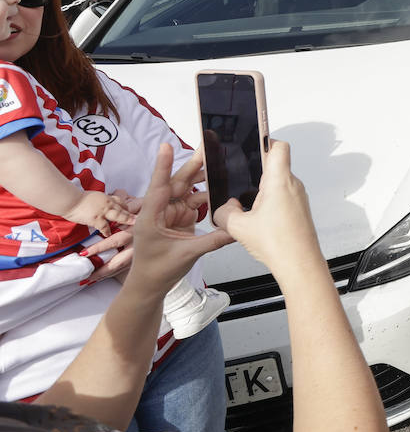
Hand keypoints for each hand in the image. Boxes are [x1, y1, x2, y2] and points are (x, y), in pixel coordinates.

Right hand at [66, 191, 135, 236]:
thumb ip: (99, 201)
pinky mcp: (96, 218)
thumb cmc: (76, 198)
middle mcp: (106, 203)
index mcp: (106, 198)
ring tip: (134, 224)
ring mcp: (102, 211)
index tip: (132, 210)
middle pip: (123, 208)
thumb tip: (101, 204)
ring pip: (118, 216)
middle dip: (132, 213)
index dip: (126, 206)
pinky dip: (107, 231)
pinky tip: (108, 235)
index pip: (120, 201)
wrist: (68, 200)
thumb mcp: (92, 196)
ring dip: (126, 220)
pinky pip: (104, 226)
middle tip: (141, 218)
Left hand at [123, 144, 232, 298]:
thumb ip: (213, 240)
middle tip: (207, 147)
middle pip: (177, 183)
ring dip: (203, 178)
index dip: (164, 166)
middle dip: (193, 165)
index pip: (159, 187)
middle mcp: (160, 210)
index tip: (166, 146)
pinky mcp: (181, 217)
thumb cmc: (158, 270)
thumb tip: (235, 229)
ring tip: (219, 162)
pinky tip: (221, 186)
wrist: (151, 285)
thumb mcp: (186, 255)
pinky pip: (196, 201)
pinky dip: (208, 194)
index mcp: (151, 217)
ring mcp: (171, 213)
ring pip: (188, 189)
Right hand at [215, 141, 324, 275]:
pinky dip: (271, 203)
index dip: (265, 141)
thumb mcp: (238, 227)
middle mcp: (293, 185)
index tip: (252, 141)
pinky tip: (258, 218)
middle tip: (242, 177)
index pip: (278, 146)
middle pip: (276, 164)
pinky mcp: (300, 210)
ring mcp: (299, 198)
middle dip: (257, 170)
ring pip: (279, 183)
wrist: (300, 264)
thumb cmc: (279, 244)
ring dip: (263, 189)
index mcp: (279, 181)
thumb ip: (224, 212)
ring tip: (247, 203)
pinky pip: (284, 198)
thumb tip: (224, 207)